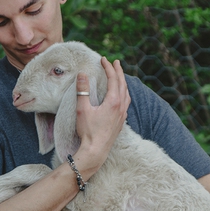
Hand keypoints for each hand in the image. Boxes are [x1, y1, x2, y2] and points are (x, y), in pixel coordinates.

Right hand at [74, 57, 130, 177]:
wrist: (96, 151)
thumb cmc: (88, 131)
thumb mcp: (83, 109)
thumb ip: (83, 91)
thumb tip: (83, 74)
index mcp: (113, 101)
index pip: (113, 79)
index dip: (108, 67)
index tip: (103, 59)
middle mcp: (121, 107)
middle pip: (122, 84)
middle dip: (119, 72)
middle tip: (115, 62)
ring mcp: (122, 115)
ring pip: (127, 94)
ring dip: (123, 83)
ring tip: (120, 77)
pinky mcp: (121, 122)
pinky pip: (126, 103)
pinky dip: (124, 94)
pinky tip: (121, 97)